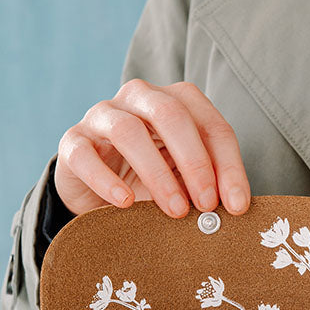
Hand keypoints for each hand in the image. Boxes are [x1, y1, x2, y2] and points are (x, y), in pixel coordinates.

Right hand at [55, 79, 250, 217]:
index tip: (236, 205)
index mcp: (175, 101)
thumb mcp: (183, 180)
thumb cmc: (149, 181)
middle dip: (195, 162)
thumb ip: (205, 186)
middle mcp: (139, 98)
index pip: (211, 125)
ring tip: (175, 210)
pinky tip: (126, 203)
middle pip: (171, 114)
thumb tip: (233, 208)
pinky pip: (85, 155)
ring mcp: (102, 116)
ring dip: (157, 173)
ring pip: (128, 131)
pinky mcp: (73, 141)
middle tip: (206, 204)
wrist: (96, 191)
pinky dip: (107, 181)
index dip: (228, 165)